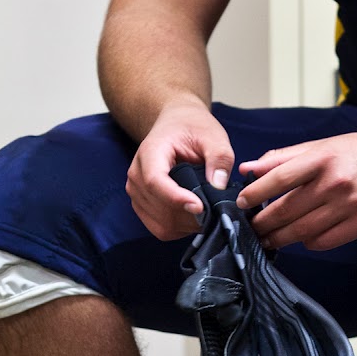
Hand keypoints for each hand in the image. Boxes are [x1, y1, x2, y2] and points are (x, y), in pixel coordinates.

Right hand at [125, 99, 234, 239]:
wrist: (176, 126)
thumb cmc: (193, 129)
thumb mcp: (213, 136)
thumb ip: (219, 157)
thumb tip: (219, 185)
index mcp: (150, 153)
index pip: (154, 181)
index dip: (176, 198)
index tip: (200, 206)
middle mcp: (136, 175)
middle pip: (159, 208)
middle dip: (188, 215)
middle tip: (215, 211)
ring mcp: (137, 193)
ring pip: (160, 223)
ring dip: (187, 224)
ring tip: (207, 213)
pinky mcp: (143, 206)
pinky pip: (160, 229)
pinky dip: (181, 229)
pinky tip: (195, 217)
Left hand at [236, 131, 356, 251]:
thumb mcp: (325, 146)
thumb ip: (285, 157)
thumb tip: (249, 168)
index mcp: (323, 158)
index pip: (279, 178)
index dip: (255, 193)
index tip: (242, 203)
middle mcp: (335, 182)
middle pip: (287, 210)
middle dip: (263, 223)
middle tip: (252, 227)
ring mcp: (349, 206)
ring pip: (303, 230)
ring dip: (281, 238)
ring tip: (269, 239)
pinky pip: (325, 241)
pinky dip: (308, 243)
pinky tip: (302, 239)